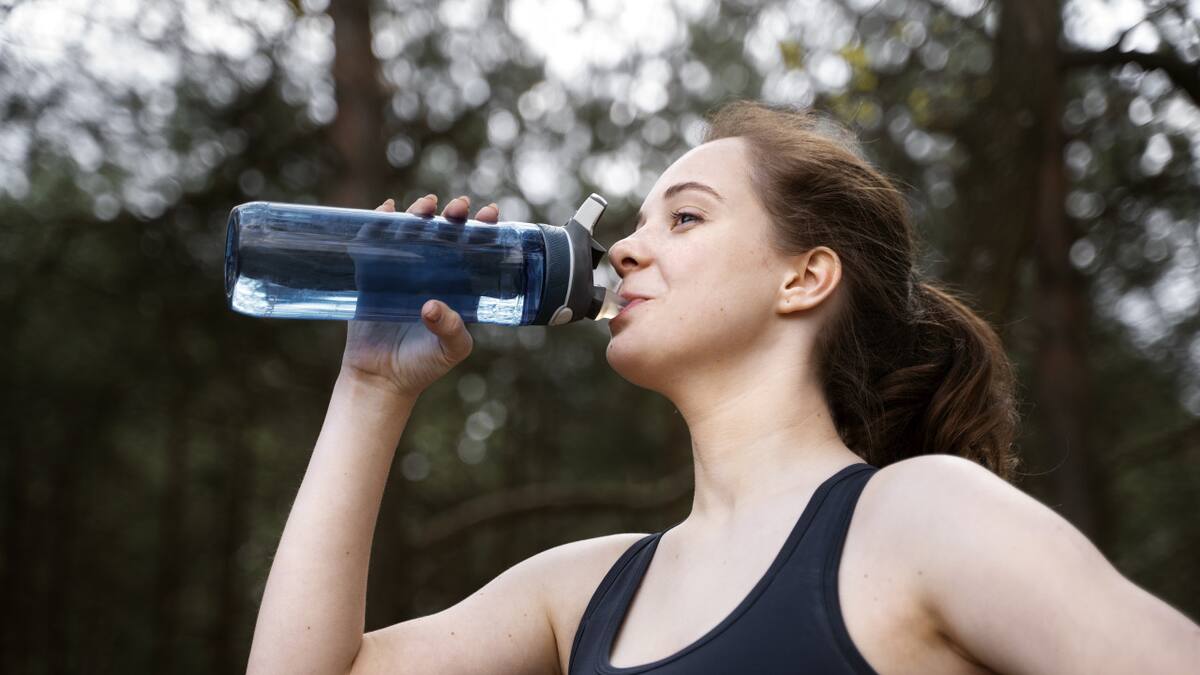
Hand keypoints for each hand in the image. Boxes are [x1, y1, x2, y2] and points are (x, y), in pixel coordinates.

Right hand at [340, 194, 500, 398]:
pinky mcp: (371, 275)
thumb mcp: (449, 350)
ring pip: (411, 231)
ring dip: (419, 213)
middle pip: (444, 233)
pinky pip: (374, 243)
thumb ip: (451, 330)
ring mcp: (400, 271)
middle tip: (459, 207)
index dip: (483, 229)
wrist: (381, 379)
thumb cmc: (423, 365)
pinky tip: (384, 210)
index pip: (474, 250)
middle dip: (453, 215)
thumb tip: (432, 306)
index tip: (491, 214)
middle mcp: (430, 273)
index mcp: (456, 286)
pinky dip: (377, 223)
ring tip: (426, 205)